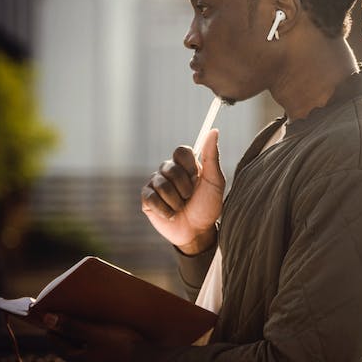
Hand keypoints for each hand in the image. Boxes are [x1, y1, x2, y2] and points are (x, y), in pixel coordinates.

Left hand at [43, 313, 144, 361]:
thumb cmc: (124, 346)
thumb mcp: (97, 333)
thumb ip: (72, 326)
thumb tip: (47, 319)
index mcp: (77, 359)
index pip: (55, 342)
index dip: (52, 326)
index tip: (52, 312)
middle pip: (70, 347)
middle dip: (69, 332)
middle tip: (72, 313)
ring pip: (85, 354)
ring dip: (85, 340)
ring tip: (90, 324)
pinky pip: (100, 359)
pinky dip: (100, 349)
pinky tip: (107, 342)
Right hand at [141, 129, 223, 251]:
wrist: (198, 231)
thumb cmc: (208, 205)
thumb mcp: (215, 181)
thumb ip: (212, 156)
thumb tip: (214, 130)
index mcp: (185, 164)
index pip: (181, 151)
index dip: (188, 165)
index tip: (197, 177)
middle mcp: (168, 170)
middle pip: (171, 169)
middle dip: (185, 187)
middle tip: (190, 197)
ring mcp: (155, 184)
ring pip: (162, 185)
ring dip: (176, 201)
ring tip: (182, 207)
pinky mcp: (146, 199)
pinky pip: (151, 198)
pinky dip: (165, 210)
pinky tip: (171, 214)